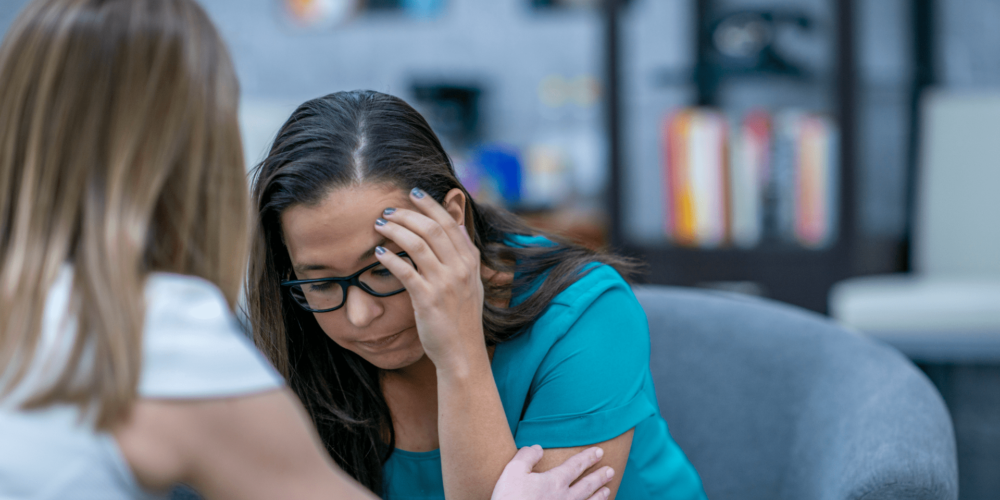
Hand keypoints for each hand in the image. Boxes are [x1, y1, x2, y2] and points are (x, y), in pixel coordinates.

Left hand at [374, 187, 484, 372]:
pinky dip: (390, 258)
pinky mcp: (428, 299)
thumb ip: (464, 255)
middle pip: (432, 228)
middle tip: (388, 210)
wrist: (462, 352)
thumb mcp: (471, 282)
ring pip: (417, 243)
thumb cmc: (462, 319)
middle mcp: (460, 268)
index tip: (413, 193)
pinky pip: (405, 270)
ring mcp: (446, 283)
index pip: (449, 222)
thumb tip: (455, 226)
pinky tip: (378, 252)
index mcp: (471, 261)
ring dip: (395, 230)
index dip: (430, 204)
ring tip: (379, 225)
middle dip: (407, 214)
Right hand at [491, 445, 613, 499]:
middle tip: (610, 470)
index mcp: (554, 481)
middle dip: (599, 476)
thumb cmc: (510, 498)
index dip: (587, 458)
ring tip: (607, 490)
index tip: (599, 452)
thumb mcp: (513, 471)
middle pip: (586, 485)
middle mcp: (564, 497)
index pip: (575, 466)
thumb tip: (537, 448)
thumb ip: (527, 456)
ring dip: (599, 495)